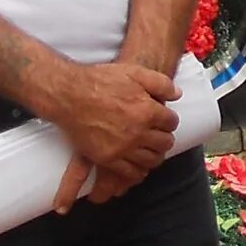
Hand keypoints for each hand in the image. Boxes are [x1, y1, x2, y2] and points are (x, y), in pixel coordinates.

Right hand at [50, 59, 177, 211]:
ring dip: (154, 155)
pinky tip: (137, 163)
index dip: (169, 120)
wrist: (69, 95)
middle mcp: (137, 132)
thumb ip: (161, 83)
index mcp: (147, 111)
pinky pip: (130, 172)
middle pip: (165, 143)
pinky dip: (138, 170)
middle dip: (164, 138)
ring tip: (150, 149)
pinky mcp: (106, 159)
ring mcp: (122, 148)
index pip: (171, 122)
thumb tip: (177, 94)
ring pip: (151, 160)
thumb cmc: (100, 81)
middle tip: (158, 135)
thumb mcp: (134, 72)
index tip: (163, 120)